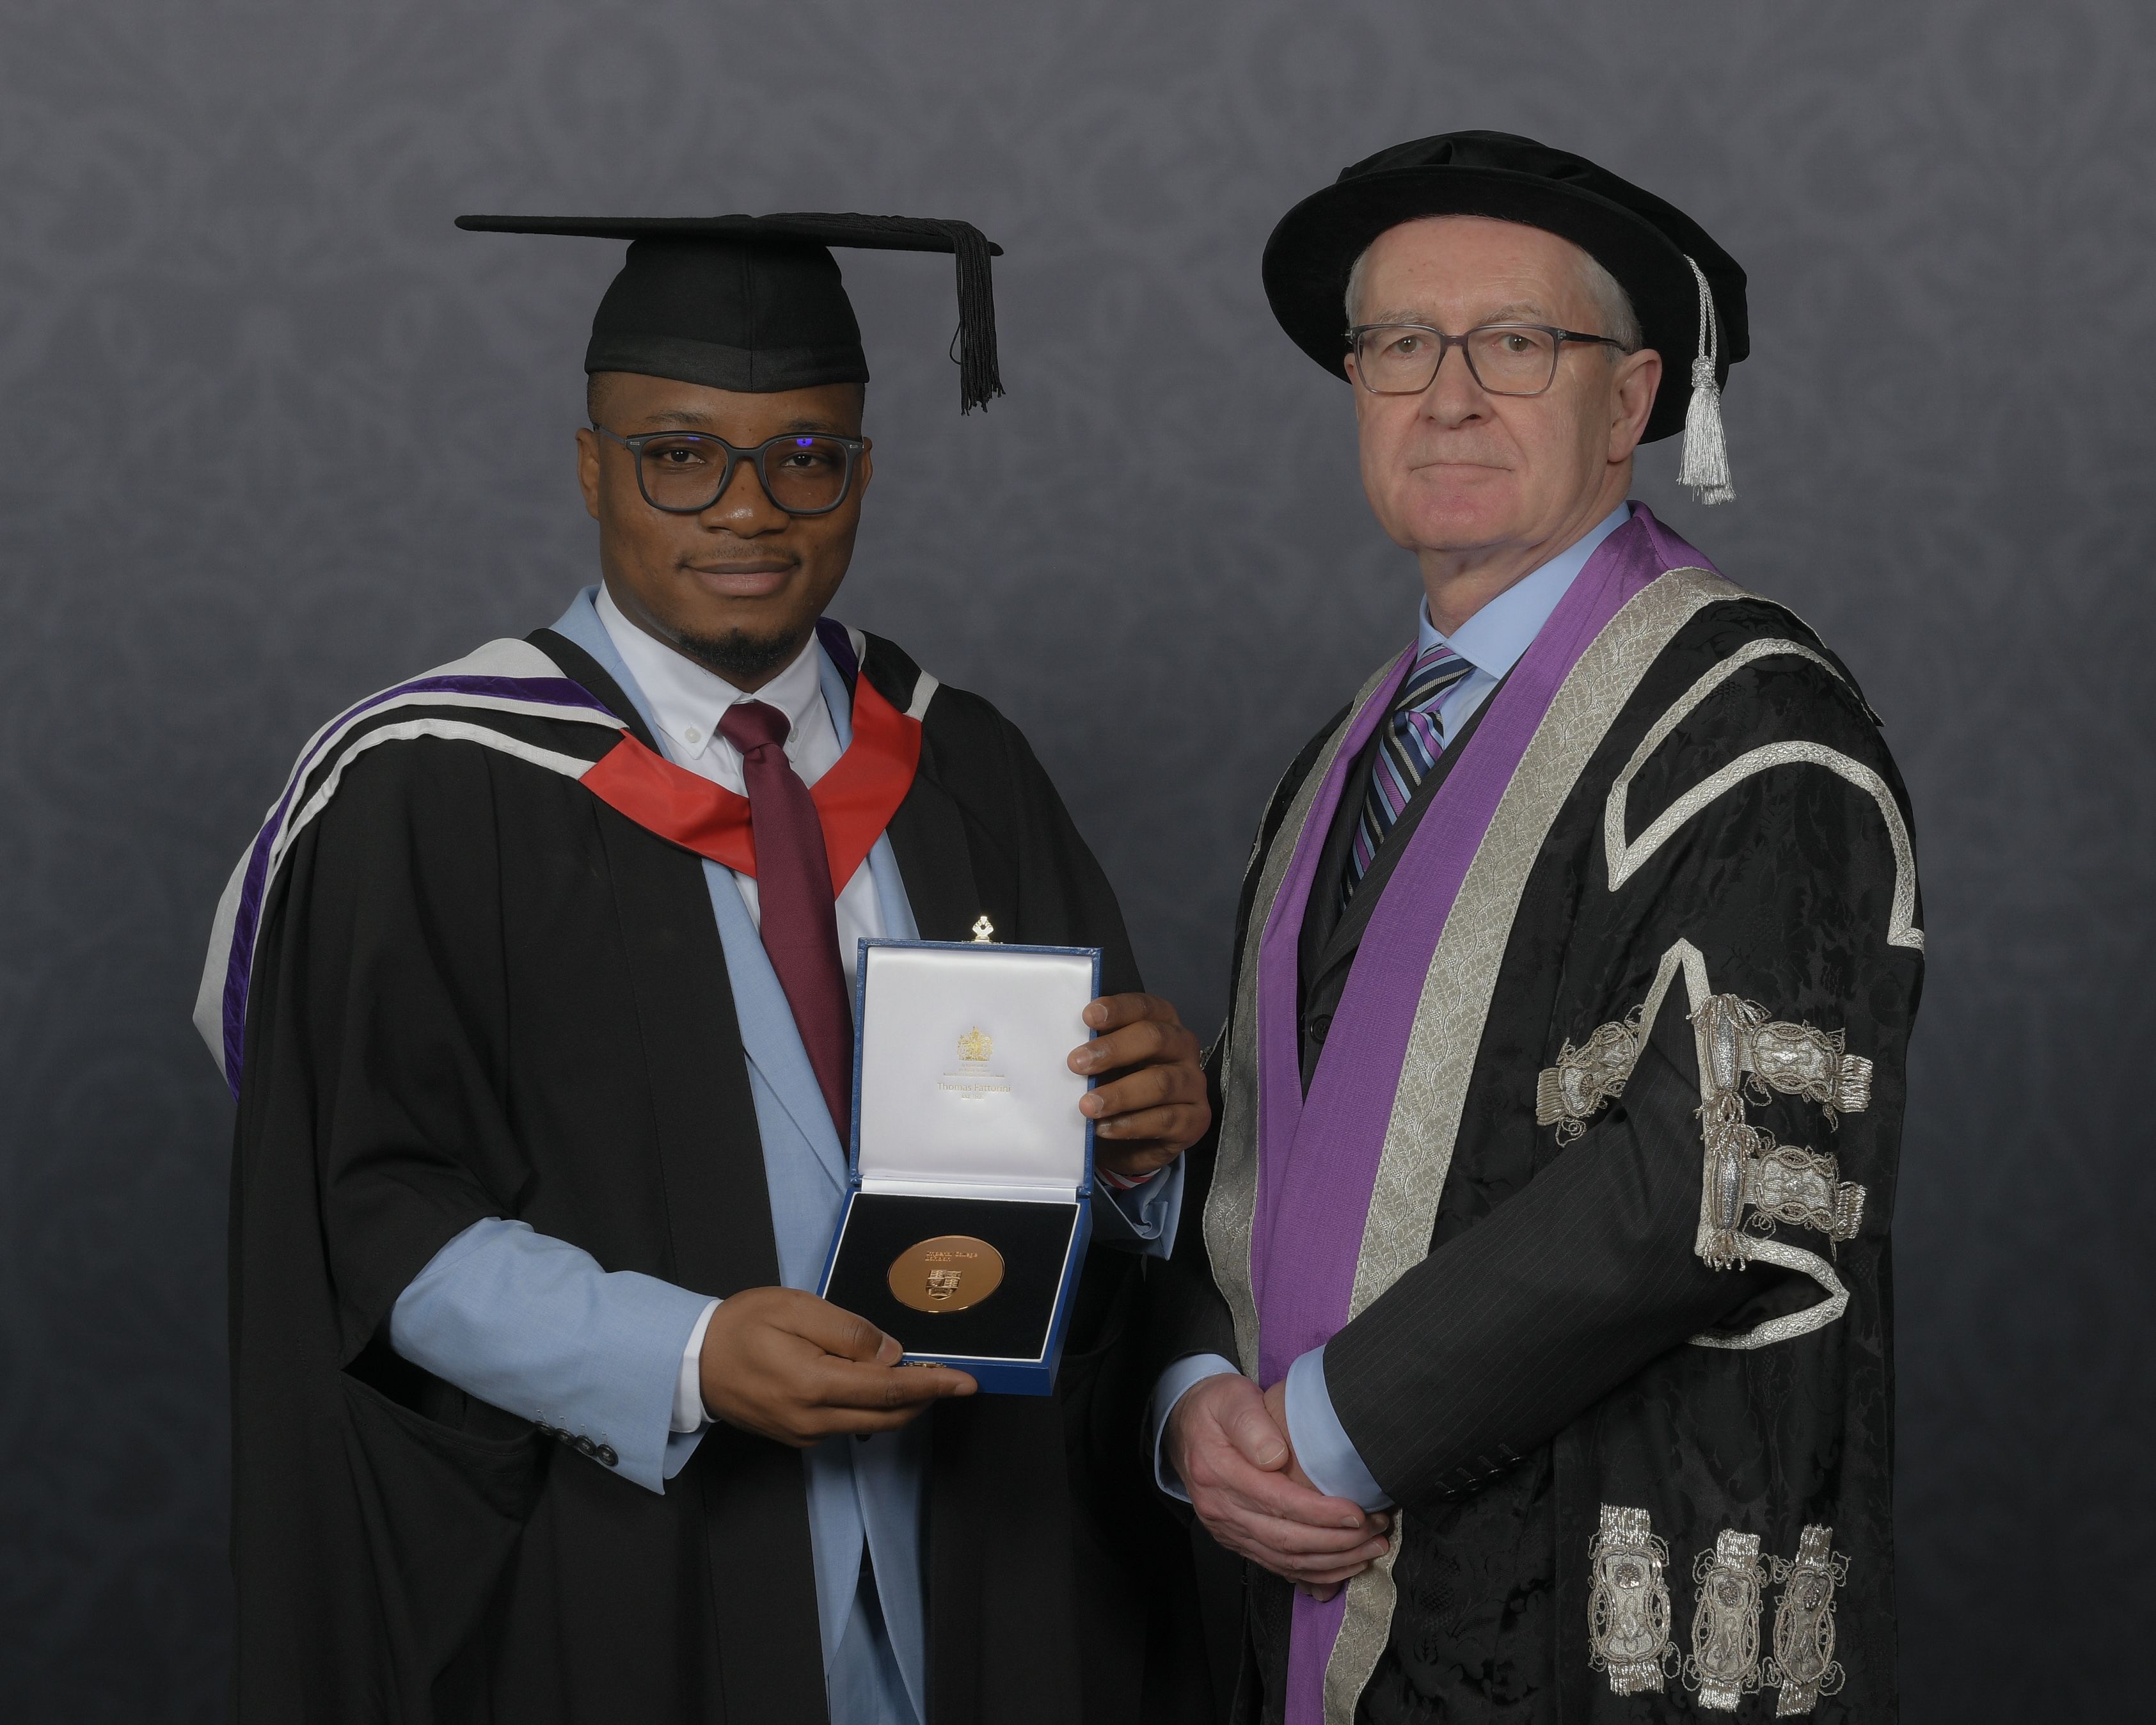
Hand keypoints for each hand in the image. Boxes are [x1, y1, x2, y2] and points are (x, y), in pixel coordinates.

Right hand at [698, 1286, 975, 1446]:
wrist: (691, 1361)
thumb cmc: (741, 1326)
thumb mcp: (796, 1309)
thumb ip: (848, 1332)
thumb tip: (892, 1354)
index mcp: (814, 1385)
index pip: (889, 1388)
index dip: (933, 1385)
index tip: (967, 1382)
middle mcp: (813, 1420)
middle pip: (888, 1415)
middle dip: (926, 1398)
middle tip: (953, 1378)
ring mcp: (804, 1434)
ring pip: (870, 1423)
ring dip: (901, 1403)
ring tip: (920, 1375)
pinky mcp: (797, 1436)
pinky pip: (847, 1425)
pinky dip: (872, 1406)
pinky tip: (875, 1383)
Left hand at [1069, 993, 1210, 1179]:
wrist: (1132, 1143)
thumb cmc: (1116, 1089)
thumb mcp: (1104, 1067)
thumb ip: (1094, 1052)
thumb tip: (1064, 1047)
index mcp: (1163, 1024)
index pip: (1145, 1007)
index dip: (1118, 1009)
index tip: (1088, 1017)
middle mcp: (1183, 1048)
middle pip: (1155, 1039)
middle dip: (1113, 1049)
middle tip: (1076, 1063)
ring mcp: (1193, 1084)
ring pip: (1161, 1083)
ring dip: (1120, 1094)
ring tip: (1087, 1106)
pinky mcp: (1196, 1119)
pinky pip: (1166, 1119)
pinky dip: (1132, 1124)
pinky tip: (1105, 1128)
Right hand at [1166, 1374, 1390, 1596]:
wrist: (1183, 1426)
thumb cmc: (1215, 1408)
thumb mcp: (1231, 1398)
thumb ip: (1252, 1423)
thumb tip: (1275, 1456)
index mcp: (1219, 1472)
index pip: (1276, 1501)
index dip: (1319, 1512)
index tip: (1356, 1513)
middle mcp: (1220, 1507)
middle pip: (1284, 1538)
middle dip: (1335, 1542)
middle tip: (1375, 1533)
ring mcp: (1225, 1528)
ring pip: (1282, 1558)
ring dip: (1330, 1561)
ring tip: (1368, 1551)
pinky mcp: (1234, 1539)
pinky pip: (1274, 1565)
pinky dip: (1309, 1573)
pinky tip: (1339, 1570)